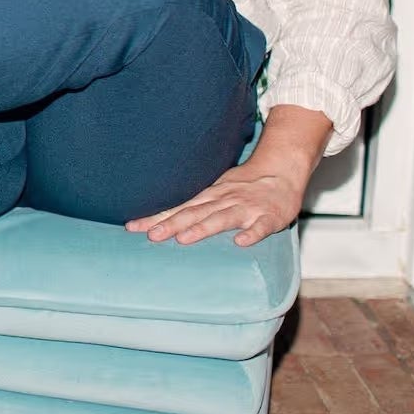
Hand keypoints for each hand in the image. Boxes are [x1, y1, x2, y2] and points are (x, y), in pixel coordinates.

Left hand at [125, 157, 305, 246]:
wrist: (281, 170)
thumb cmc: (243, 186)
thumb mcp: (214, 190)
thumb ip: (193, 205)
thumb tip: (160, 217)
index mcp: (208, 196)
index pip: (177, 208)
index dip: (155, 217)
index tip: (132, 227)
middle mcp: (223, 200)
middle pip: (193, 213)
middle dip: (171, 224)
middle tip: (150, 235)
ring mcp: (247, 208)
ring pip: (222, 218)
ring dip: (203, 228)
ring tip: (184, 239)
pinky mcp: (270, 217)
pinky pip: (261, 226)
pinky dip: (252, 233)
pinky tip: (241, 242)